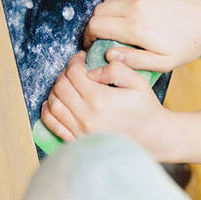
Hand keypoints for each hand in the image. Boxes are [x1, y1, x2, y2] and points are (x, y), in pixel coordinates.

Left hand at [41, 51, 171, 154]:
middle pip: (61, 87)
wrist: (151, 138)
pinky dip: (48, 111)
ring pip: (54, 104)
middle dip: (65, 73)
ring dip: (56, 89)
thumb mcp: (138, 82)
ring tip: (66, 84)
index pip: (74, 74)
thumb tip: (92, 71)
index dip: (75, 62)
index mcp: (100, 99)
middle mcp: (86, 116)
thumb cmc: (145, 108)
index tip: (81, 59)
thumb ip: (116, 69)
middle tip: (75, 70)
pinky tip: (53, 102)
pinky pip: (53, 124)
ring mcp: (80, 131)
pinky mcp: (77, 140)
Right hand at [84, 0, 200, 72]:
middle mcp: (135, 4)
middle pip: (98, 11)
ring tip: (121, 23)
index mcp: (136, 27)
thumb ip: (133, 60)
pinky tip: (133, 9)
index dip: (89, 36)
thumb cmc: (188, 44)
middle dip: (98, 24)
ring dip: (110, 11)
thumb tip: (108, 54)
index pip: (95, 26)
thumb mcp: (163, 62)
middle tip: (106, 34)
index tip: (93, 42)